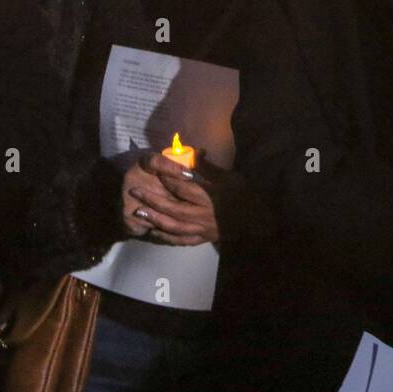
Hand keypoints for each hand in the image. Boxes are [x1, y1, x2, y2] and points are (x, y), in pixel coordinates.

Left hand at [121, 151, 246, 245]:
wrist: (258, 220)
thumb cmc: (244, 195)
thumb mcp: (229, 177)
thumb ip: (209, 167)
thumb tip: (195, 152)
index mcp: (208, 196)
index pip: (182, 187)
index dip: (166, 179)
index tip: (154, 171)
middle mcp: (201, 214)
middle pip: (171, 207)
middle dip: (151, 199)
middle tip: (134, 191)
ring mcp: (201, 229)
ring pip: (172, 225)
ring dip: (153, 219)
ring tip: (138, 212)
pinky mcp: (202, 238)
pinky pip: (180, 239)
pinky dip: (166, 236)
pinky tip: (154, 231)